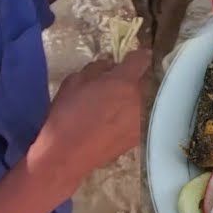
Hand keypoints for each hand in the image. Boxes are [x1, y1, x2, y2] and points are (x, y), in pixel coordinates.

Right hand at [30, 49, 150, 191]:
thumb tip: (110, 63)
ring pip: (146, 99)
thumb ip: (96, 68)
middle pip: (146, 80)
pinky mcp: (141, 134)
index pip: (142, 59)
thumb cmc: (66, 116)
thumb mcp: (73, 82)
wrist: (67, 155)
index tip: (129, 59)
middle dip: (134, 79)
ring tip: (116, 106)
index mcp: (124, 81)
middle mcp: (140, 98)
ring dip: (135, 98)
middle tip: (116, 85)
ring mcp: (143, 118)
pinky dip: (134, 114)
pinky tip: (118, 121)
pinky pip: (142, 116)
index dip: (135, 56)